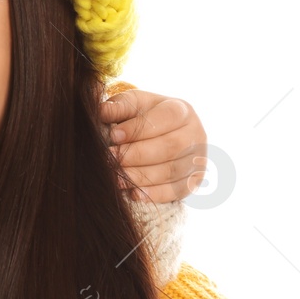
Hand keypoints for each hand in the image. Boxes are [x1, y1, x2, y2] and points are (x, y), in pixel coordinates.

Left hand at [100, 87, 207, 203]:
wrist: (162, 133)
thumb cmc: (144, 116)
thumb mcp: (132, 104)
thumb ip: (119, 106)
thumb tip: (101, 111)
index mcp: (182, 110)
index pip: (166, 118)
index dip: (139, 128)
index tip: (113, 136)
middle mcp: (196, 134)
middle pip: (170, 147)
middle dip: (137, 155)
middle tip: (110, 159)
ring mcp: (198, 159)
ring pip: (173, 170)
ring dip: (142, 176)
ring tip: (116, 178)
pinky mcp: (194, 180)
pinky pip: (177, 190)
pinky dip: (155, 194)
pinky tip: (134, 194)